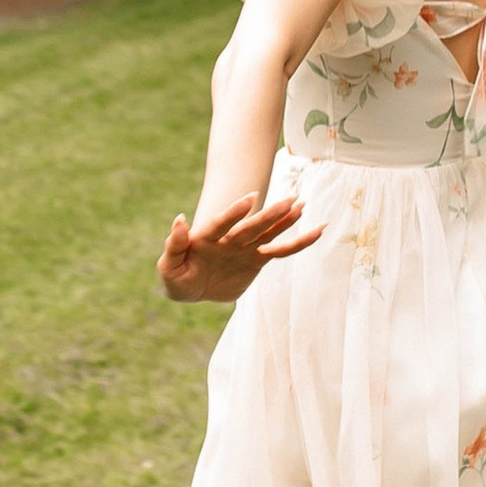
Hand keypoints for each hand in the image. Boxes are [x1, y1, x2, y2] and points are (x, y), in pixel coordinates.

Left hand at [157, 190, 322, 301]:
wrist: (191, 287)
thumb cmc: (177, 276)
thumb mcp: (169, 266)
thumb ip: (175, 244)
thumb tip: (179, 219)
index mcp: (208, 237)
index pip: (222, 223)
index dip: (234, 212)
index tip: (250, 199)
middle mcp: (230, 239)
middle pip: (252, 225)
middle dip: (270, 214)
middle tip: (290, 199)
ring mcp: (246, 248)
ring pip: (269, 233)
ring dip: (285, 220)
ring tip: (302, 206)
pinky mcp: (257, 259)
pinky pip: (281, 251)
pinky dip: (298, 243)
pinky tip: (317, 232)